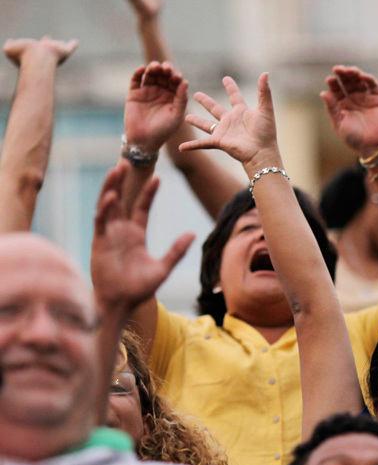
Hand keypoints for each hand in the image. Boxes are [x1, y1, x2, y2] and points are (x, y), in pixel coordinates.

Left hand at [3, 37, 77, 67]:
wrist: (37, 59)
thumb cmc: (23, 56)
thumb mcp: (10, 49)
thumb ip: (9, 44)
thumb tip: (10, 40)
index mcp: (34, 54)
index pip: (34, 48)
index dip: (32, 45)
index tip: (29, 42)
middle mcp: (45, 54)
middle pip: (46, 47)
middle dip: (46, 42)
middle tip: (46, 37)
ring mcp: (55, 52)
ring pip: (58, 48)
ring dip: (62, 45)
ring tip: (67, 43)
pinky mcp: (64, 51)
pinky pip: (70, 47)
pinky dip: (73, 45)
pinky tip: (76, 42)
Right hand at [91, 165, 193, 308]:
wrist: (121, 304)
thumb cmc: (140, 289)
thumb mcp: (163, 268)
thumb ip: (176, 250)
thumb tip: (193, 233)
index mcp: (136, 234)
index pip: (142, 207)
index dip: (149, 192)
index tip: (159, 177)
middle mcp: (121, 231)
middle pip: (122, 200)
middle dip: (124, 181)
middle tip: (128, 161)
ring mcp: (108, 235)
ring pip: (108, 205)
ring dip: (111, 187)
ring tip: (116, 169)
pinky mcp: (99, 242)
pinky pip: (101, 221)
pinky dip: (105, 208)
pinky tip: (111, 196)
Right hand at [124, 61, 187, 153]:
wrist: (144, 141)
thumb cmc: (163, 130)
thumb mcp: (176, 115)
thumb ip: (181, 99)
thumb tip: (185, 81)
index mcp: (173, 96)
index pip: (176, 82)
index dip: (176, 77)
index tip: (177, 77)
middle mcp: (161, 91)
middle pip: (163, 75)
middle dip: (166, 69)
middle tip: (167, 68)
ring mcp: (147, 91)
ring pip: (150, 74)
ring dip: (153, 68)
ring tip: (155, 67)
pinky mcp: (134, 93)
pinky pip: (135, 79)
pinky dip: (138, 72)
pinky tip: (142, 69)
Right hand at [181, 73, 279, 171]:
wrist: (261, 152)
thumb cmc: (266, 133)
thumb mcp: (266, 109)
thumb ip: (264, 92)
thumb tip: (265, 73)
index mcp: (241, 112)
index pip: (234, 96)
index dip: (231, 87)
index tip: (226, 78)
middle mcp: (231, 121)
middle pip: (215, 108)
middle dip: (206, 101)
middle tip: (196, 94)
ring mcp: (224, 131)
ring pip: (206, 124)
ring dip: (196, 121)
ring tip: (186, 117)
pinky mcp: (218, 141)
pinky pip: (202, 143)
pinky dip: (191, 145)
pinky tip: (181, 147)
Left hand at [320, 66, 377, 158]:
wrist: (371, 146)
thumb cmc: (353, 137)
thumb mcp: (338, 123)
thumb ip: (332, 108)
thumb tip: (323, 93)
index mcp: (342, 103)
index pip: (336, 88)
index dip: (333, 82)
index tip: (330, 79)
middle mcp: (353, 98)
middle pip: (347, 81)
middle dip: (342, 74)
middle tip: (338, 69)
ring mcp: (365, 97)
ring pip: (359, 80)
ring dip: (354, 73)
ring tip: (350, 71)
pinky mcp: (377, 98)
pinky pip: (373, 85)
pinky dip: (368, 78)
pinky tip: (362, 76)